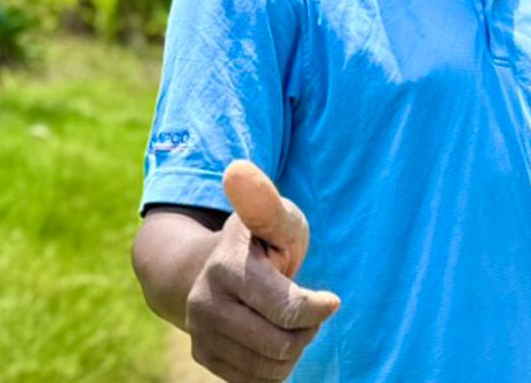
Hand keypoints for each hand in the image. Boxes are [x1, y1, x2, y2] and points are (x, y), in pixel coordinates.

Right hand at [185, 161, 340, 381]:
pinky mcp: (204, 357)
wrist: (212, 268)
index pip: (289, 310)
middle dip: (307, 329)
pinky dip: (275, 365)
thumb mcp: (275, 217)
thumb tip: (237, 169)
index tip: (330, 299)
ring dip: (293, 347)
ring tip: (289, 321)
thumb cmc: (261, 241)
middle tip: (307, 308)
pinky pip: (255, 381)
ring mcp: (200, 334)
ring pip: (271, 367)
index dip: (319, 308)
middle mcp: (206, 304)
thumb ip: (265, 203)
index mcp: (228, 267)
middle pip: (282, 344)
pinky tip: (272, 336)